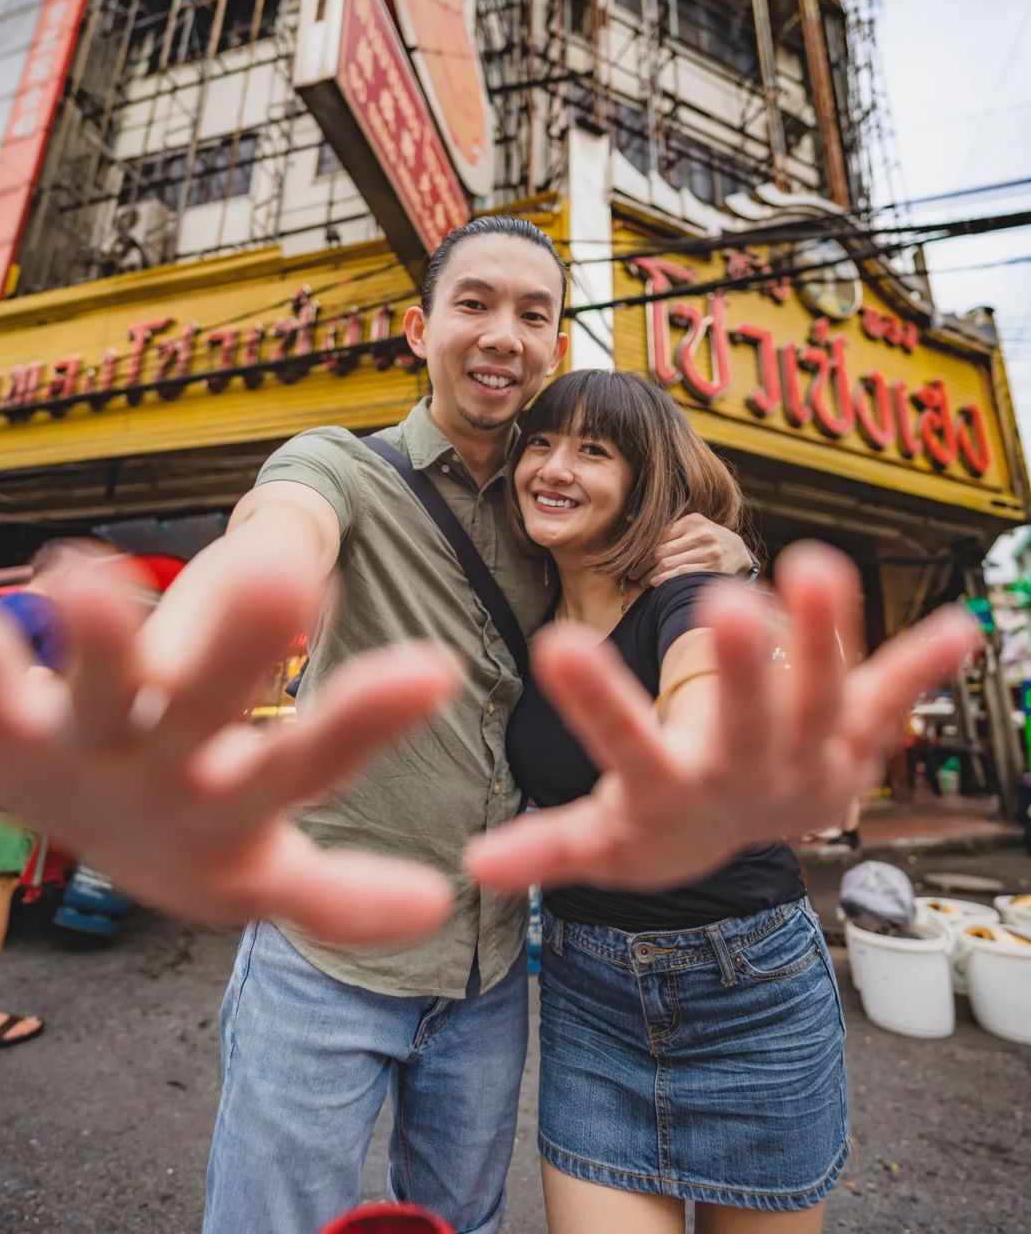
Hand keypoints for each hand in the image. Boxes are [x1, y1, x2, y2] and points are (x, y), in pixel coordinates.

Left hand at [0, 510, 459, 945]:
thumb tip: (434, 882)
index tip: (435, 671)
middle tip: (286, 579)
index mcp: (238, 807)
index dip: (369, 725)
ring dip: (98, 639)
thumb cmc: (201, 822)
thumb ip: (347, 858)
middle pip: (206, 716)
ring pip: (93, 693)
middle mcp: (159, 782)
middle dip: (241, 653)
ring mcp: (76, 751)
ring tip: (87, 578)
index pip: (314, 766)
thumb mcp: (271, 849)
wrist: (86, 844)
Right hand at [466, 542, 980, 892]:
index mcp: (674, 796)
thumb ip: (547, 847)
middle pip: (747, 724)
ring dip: (828, 636)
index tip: (557, 644)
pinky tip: (961, 629)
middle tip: (730, 607)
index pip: (630, 753)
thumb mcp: (603, 845)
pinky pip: (889, 698)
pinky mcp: (851, 738)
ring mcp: (808, 755)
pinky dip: (922, 668)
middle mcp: (747, 775)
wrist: (736, 846)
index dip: (599, 706)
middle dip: (741, 672)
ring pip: (823, 697)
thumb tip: (472, 868)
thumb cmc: (658, 825)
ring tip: (818, 564)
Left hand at [631, 513, 751, 584]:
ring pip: (669, 564)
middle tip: (632, 573)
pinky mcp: (713, 568)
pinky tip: (655, 583)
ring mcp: (709, 552)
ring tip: (642, 581)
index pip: (659, 536)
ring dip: (651, 575)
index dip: (642, 550)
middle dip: (642, 565)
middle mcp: (701, 534)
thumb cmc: (708, 539)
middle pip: (661, 551)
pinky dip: (665, 579)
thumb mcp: (693, 527)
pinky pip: (682, 574)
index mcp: (692, 521)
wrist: (739, 551)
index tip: (631, 559)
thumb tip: (632, 527)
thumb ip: (670, 529)